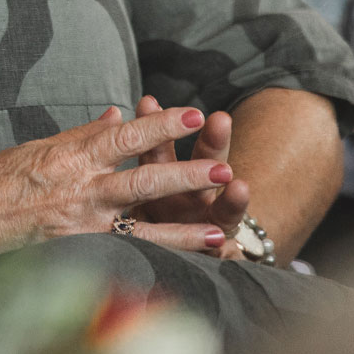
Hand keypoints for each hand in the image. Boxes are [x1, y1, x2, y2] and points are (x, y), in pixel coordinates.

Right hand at [0, 103, 235, 263]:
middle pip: (141, 179)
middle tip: (223, 167)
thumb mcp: (38, 147)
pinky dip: (154, 256)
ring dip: (182, 226)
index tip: (193, 115)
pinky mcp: (76, 250)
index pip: (123, 136)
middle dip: (185, 174)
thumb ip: (83, 135)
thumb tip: (118, 116)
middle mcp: (79, 188)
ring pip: (140, 222)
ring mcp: (80, 222)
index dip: (160, 125)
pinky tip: (182, 264)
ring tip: (218, 229)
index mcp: (70, 155)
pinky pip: (123, 251)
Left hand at [131, 94, 248, 259]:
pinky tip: (227, 243)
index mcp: (168, 176)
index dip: (156, 126)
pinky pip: (218, 251)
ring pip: (223, 210)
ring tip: (240, 186)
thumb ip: (133, 148)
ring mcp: (207, 225)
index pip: (161, 147)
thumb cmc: (162, 208)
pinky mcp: (214, 253)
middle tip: (220, 119)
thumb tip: (113, 113)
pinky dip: (221, 246)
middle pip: (205, 167)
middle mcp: (194, 196)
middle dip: (213, 144)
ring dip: (232, 200)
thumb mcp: (145, 178)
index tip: (148, 101)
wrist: (200, 247)